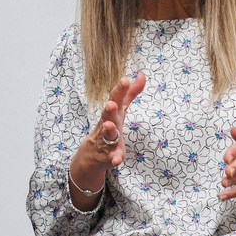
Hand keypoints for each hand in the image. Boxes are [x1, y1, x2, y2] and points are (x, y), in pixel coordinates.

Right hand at [69, 73, 145, 203]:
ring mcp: (106, 139)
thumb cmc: (109, 125)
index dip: (119, 90)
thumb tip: (142, 74)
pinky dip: (115, 158)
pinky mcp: (109, 155)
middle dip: (109, 109)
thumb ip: (131, 93)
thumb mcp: (121, 109)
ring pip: (107, 134)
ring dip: (109, 130)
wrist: (92, 153)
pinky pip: (112, 156)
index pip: (115, 98)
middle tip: (111, 104)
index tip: (124, 80)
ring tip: (110, 126)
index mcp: (112, 112)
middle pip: (108, 115)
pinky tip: (117, 161)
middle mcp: (107, 123)